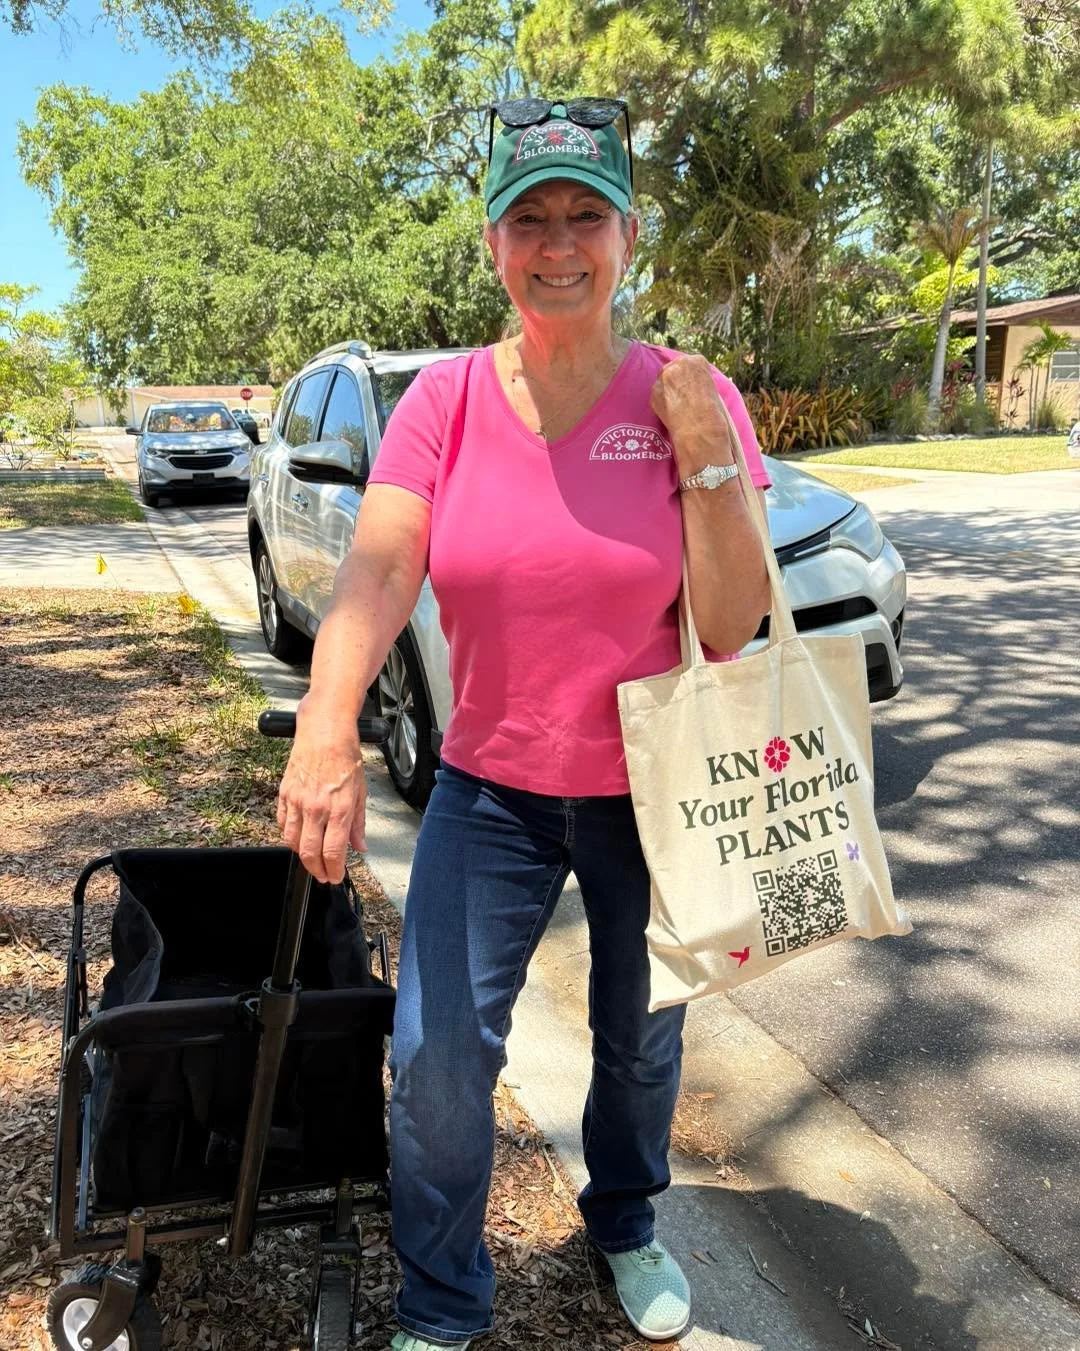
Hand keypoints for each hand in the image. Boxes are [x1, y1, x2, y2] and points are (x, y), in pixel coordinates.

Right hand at [276, 693, 366, 884]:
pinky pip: (282, 823)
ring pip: (292, 841)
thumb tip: (360, 847)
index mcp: (339, 808)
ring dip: (302, 856)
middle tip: (323, 876)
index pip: (333, 852)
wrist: (325, 731)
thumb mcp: (361, 791)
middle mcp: (316, 807)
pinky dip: (289, 835)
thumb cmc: (345, 757)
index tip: (336, 877)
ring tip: (312, 860)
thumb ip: (358, 823)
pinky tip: (299, 838)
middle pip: (310, 852)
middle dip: (317, 870)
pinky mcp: (284, 793)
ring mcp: (297, 801)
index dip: (334, 870)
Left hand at [650, 355, 733, 471]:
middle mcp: (678, 364)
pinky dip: (662, 400)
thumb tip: (691, 384)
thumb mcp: (712, 388)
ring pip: (664, 380)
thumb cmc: (712, 411)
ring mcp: (663, 377)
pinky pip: (657, 393)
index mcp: (697, 360)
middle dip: (677, 380)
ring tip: (676, 405)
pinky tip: (670, 411)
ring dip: (668, 389)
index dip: (691, 377)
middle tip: (682, 395)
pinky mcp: (654, 392)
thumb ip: (699, 380)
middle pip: (675, 368)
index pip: (691, 364)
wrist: (699, 428)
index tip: (692, 386)